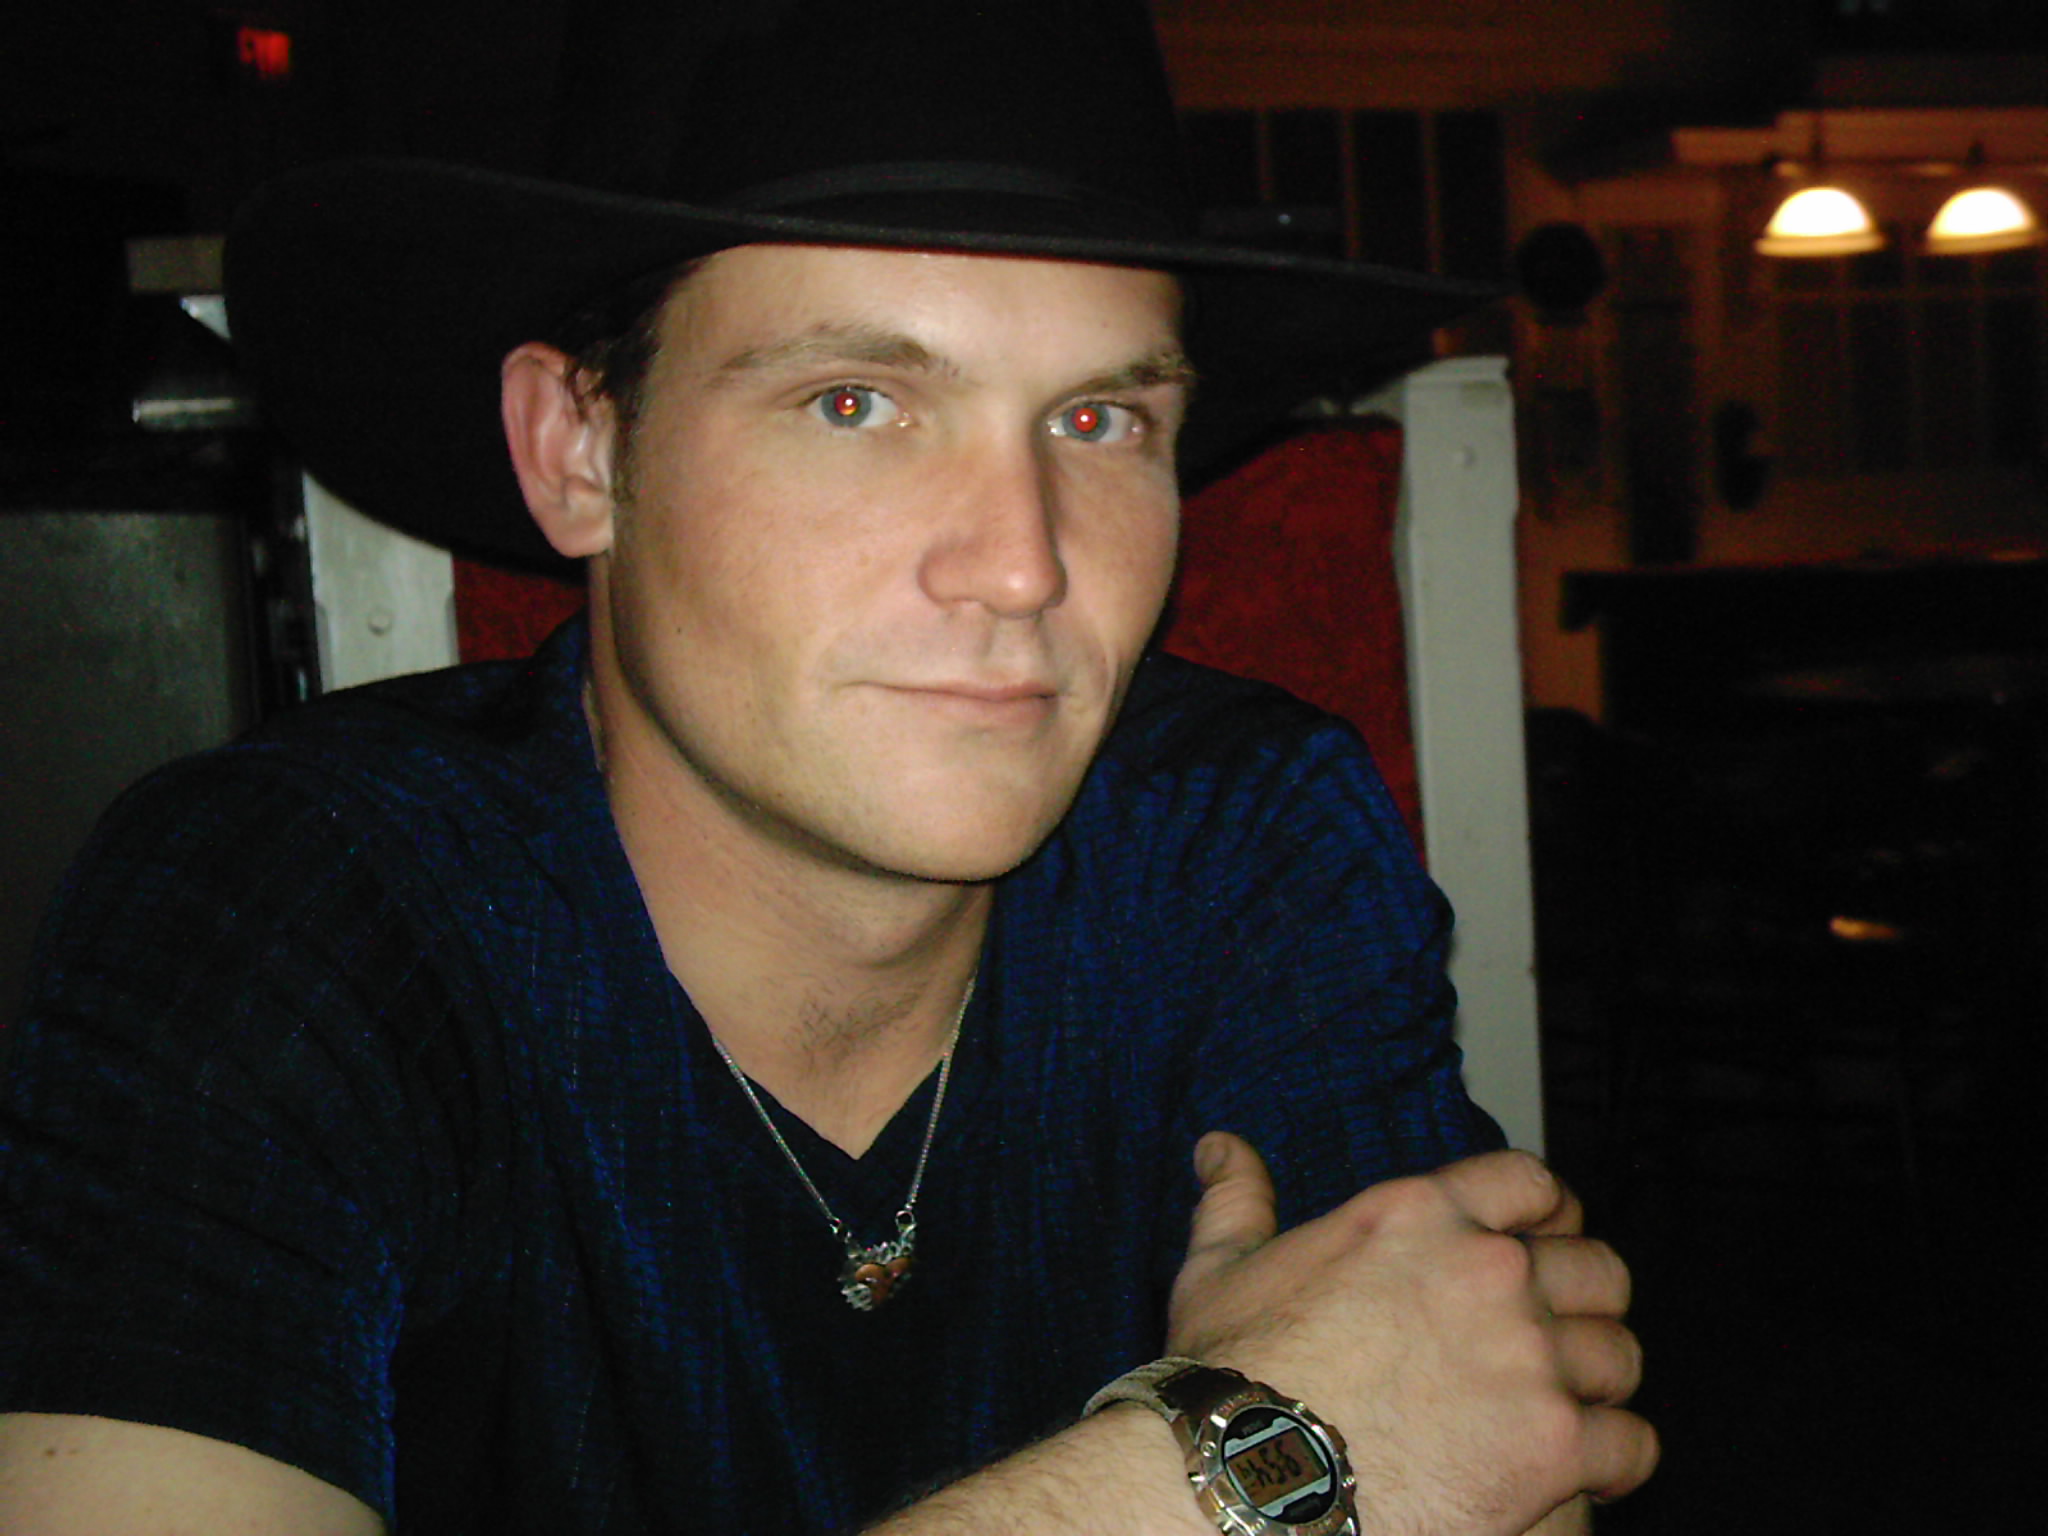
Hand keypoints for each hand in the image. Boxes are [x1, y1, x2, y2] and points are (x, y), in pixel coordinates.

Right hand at [1166, 1137, 1655, 1535]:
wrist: (1250, 1478)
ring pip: (1620, 1357)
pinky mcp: (1552, 1445)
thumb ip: (1236, 1201)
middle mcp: (1488, 1272)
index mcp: (1418, 1215)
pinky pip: (1632, 1444)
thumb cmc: (1233, 1377)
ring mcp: (1528, 1357)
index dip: (1550, 1214)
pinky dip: (1614, 1459)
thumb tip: (1219, 1147)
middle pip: (1597, 1270)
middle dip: (1585, 1304)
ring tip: (1564, 1411)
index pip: (1532, 1183)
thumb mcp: (1221, 1270)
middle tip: (1555, 1340)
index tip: (1547, 1242)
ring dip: (1597, 1385)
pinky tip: (1579, 1470)